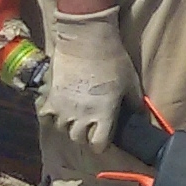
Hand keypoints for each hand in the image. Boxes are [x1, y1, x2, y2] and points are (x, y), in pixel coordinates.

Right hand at [38, 6, 139, 152]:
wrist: (85, 40)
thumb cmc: (113, 60)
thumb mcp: (131, 83)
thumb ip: (135, 104)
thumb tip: (140, 118)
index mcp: (103, 114)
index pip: (98, 145)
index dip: (102, 144)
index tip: (104, 138)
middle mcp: (81, 116)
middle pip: (79, 139)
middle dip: (86, 135)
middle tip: (91, 126)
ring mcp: (62, 108)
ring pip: (62, 129)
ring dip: (69, 126)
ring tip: (76, 116)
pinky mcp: (49, 97)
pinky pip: (45, 116)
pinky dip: (51, 117)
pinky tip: (60, 110)